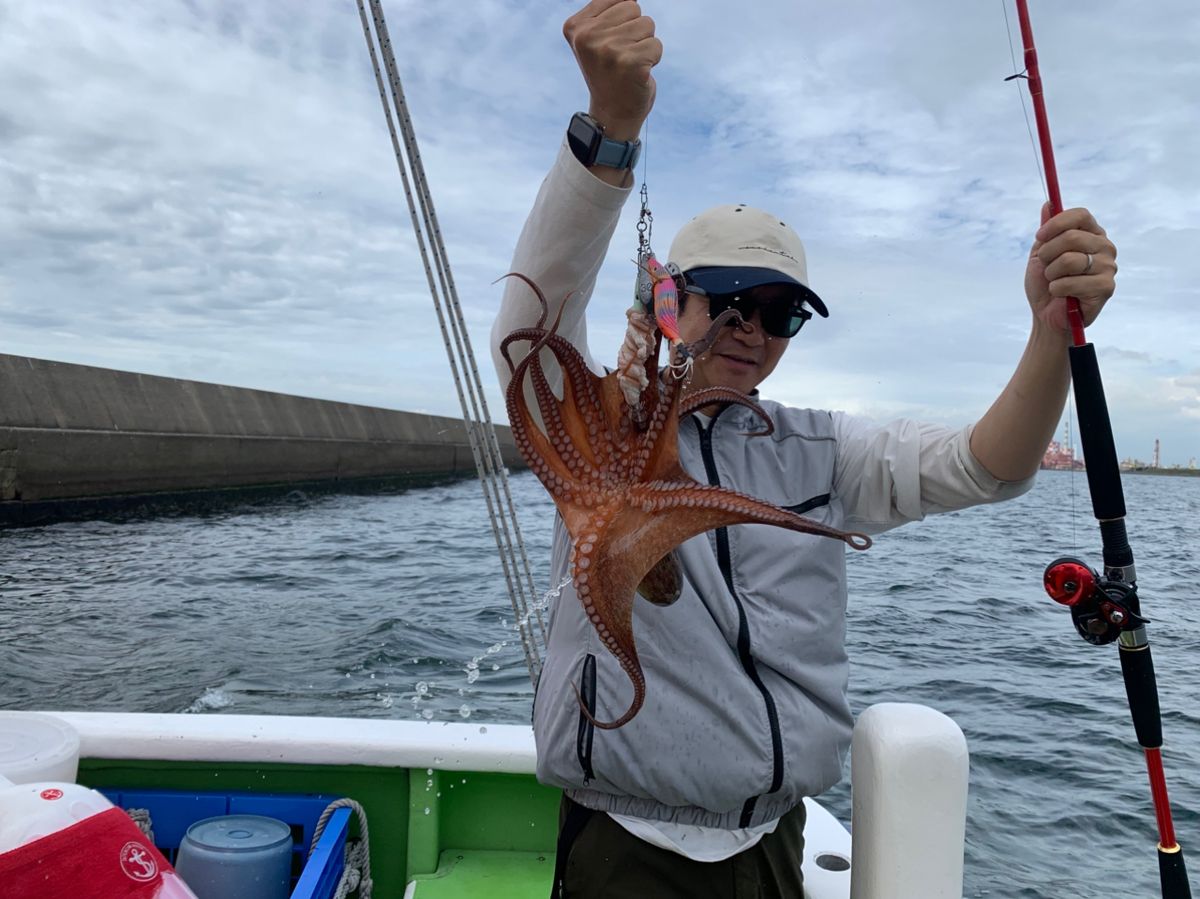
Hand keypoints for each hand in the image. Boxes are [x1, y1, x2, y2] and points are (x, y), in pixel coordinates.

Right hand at [563, 0, 661, 139]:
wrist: (612, 114)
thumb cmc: (609, 71)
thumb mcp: (596, 37)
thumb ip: (609, 10)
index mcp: (576, 27)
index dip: (622, 20)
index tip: (610, 44)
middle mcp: (588, 37)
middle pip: (634, 8)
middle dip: (635, 30)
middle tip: (621, 56)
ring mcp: (609, 51)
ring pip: (647, 24)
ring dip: (644, 45)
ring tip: (629, 64)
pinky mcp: (630, 64)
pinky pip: (656, 45)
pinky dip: (653, 59)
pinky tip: (637, 74)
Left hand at [1025, 204, 1116, 331]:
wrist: (1047, 315)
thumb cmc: (1046, 283)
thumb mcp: (1041, 253)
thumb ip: (1047, 230)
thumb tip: (1048, 204)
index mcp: (1092, 234)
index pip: (1080, 215)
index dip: (1056, 224)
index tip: (1039, 237)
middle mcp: (1104, 247)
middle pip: (1072, 236)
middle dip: (1048, 254)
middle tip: (1045, 267)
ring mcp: (1108, 267)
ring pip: (1070, 260)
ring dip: (1051, 274)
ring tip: (1054, 282)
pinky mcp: (1106, 287)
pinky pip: (1072, 282)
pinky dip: (1057, 289)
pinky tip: (1062, 295)